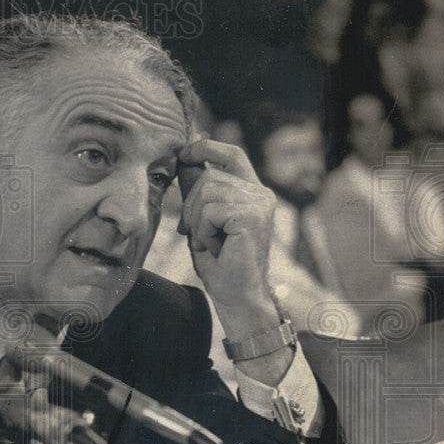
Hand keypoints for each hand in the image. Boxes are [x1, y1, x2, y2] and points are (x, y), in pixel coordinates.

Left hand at [177, 139, 279, 333]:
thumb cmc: (219, 262)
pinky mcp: (252, 216)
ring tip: (210, 242)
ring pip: (206, 192)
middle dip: (190, 205)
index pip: (231, 154)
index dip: (205, 148)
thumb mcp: (201, 220)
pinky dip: (203, 231)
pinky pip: (210, 211)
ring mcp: (259, 203)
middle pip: (208, 176)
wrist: (237, 295)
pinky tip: (215, 247)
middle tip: (197, 234)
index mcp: (251, 191)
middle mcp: (260, 193)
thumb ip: (197, 190)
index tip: (183, 153)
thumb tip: (184, 157)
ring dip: (197, 222)